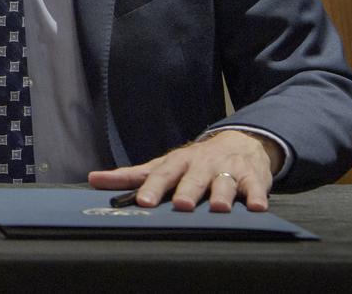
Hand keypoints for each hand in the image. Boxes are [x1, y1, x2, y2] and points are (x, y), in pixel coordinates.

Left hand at [88, 130, 283, 211]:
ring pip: (225, 182)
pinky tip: (258, 208)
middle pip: (193, 179)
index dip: (152, 188)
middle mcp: (201, 165)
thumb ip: (131, 176)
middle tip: (182, 205)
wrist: (239, 143)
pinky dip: (258, 197)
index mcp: (177, 163)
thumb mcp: (162, 165)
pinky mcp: (253, 179)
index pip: (162, 175)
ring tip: (219, 208)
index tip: (144, 202)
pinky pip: (256, 188)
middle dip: (188, 191)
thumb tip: (93, 179)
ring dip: (222, 194)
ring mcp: (228, 170)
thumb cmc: (192, 162)